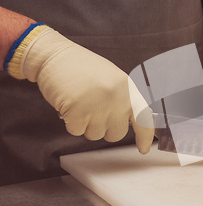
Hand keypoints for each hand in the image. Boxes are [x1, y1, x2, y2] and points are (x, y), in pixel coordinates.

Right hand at [21, 28, 153, 153]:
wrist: (55, 56)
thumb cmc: (83, 68)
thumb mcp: (114, 80)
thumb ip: (125, 99)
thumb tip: (136, 121)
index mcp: (128, 88)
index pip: (143, 118)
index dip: (145, 137)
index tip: (143, 149)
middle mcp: (117, 98)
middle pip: (116, 134)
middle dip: (104, 128)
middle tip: (93, 109)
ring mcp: (98, 106)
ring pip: (95, 135)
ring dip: (86, 125)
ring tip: (81, 103)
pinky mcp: (78, 112)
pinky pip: (77, 131)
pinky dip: (71, 123)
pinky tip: (69, 105)